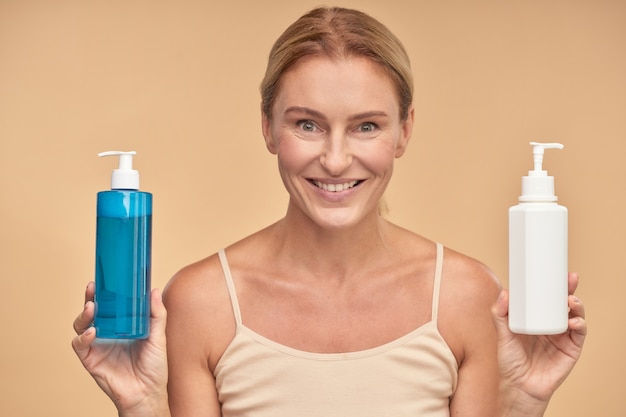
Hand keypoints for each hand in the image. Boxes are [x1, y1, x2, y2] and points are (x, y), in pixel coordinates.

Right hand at [71, 282, 169, 415]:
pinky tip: (92, 333)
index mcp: (122, 325)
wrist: (147, 393)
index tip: (105, 278)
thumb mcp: (159, 337)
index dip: (105, 292)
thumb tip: (154, 290)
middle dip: (90, 298)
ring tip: (92, 308)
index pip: (110, 305)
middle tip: (92, 287)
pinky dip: (83, 337)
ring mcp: (97, 345)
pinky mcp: (90, 359)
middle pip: (93, 311)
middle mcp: (107, 333)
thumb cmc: (154, 366)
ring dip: (83, 315)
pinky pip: (80, 345)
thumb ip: (157, 315)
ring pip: (81, 325)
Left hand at [492, 272, 586, 413]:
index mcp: (537, 318)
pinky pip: (579, 335)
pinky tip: (574, 322)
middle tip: (570, 278)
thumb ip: (500, 313)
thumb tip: (505, 293)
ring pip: (575, 316)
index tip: (557, 272)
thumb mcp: (502, 333)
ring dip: (577, 306)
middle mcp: (552, 325)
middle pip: (565, 303)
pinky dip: (580, 326)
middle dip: (570, 289)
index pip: (548, 298)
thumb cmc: (510, 359)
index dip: (555, 285)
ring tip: (571, 301)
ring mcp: (563, 336)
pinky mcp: (571, 349)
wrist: (517, 385)